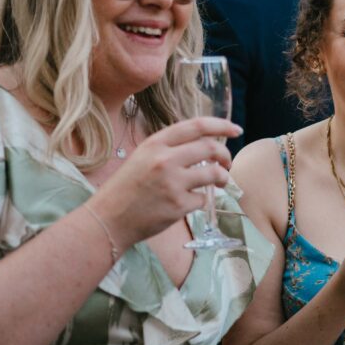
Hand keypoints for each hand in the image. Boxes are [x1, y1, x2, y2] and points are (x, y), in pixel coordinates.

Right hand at [90, 116, 240, 248]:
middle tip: (227, 163)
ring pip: (214, 174)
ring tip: (221, 182)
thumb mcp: (142, 157)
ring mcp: (172, 183)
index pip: (197, 126)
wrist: (109, 218)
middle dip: (225, 155)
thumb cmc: (126, 188)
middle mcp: (165, 159)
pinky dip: (201, 200)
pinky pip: (203, 199)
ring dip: (223, 178)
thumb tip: (203, 144)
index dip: (221, 125)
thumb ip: (169, 148)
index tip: (235, 129)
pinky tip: (190, 203)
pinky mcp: (178, 205)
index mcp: (155, 143)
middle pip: (211, 148)